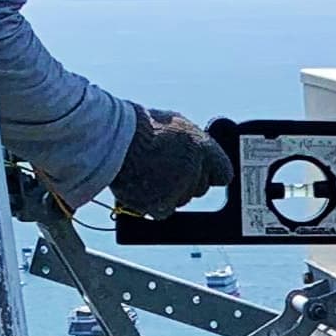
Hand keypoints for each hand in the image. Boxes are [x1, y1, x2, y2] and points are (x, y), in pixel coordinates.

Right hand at [111, 109, 227, 218]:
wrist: (112, 137)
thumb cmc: (140, 127)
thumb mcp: (176, 124)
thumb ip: (194, 143)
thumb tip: (203, 156)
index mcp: (201, 147)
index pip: (223, 173)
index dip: (212, 174)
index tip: (206, 175)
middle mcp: (193, 169)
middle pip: (200, 188)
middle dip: (187, 182)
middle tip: (165, 169)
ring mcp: (177, 188)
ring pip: (182, 200)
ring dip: (169, 193)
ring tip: (148, 173)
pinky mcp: (160, 204)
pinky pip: (164, 212)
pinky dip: (154, 204)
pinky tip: (143, 188)